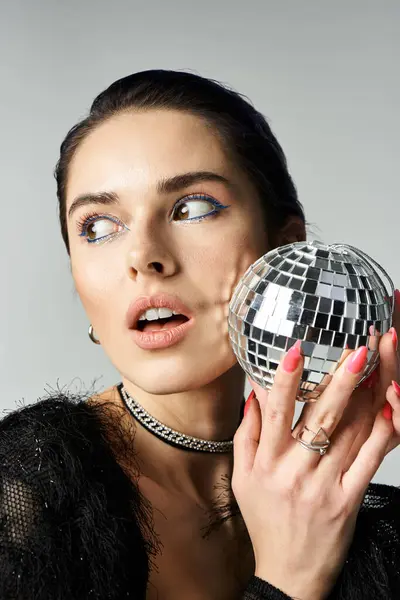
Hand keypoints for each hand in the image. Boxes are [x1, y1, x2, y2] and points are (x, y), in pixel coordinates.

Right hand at [232, 331, 397, 599]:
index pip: (276, 412)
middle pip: (321, 417)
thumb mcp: (242, 478)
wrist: (290, 573)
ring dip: (366, 396)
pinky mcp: (349, 499)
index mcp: (267, 462)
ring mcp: (325, 485)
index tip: (295, 349)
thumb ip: (246, 434)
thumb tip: (255, 394)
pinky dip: (381, 433)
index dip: (286, 379)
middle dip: (341, 379)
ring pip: (350, 433)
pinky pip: (369, 461)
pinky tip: (389, 407)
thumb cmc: (266, 521)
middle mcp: (296, 471)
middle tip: (357, 349)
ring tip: (378, 364)